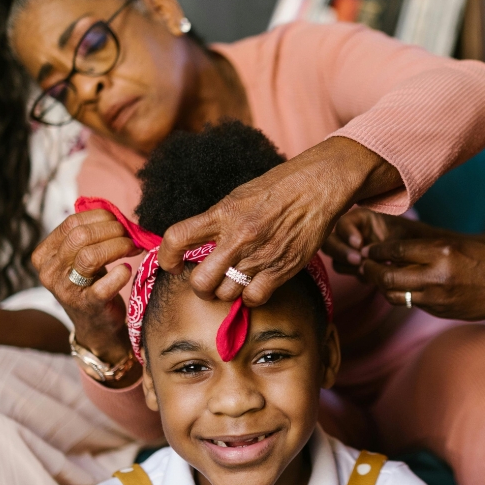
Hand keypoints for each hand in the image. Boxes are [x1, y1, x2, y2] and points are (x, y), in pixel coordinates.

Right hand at [32, 209, 140, 363]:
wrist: (97, 325)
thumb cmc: (92, 283)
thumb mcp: (82, 256)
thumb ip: (89, 233)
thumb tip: (109, 208)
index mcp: (45, 255)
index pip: (72, 223)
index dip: (101, 217)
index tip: (120, 221)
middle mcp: (49, 272)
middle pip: (81, 237)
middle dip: (112, 230)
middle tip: (131, 235)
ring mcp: (65, 290)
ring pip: (90, 256)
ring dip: (118, 246)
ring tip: (133, 248)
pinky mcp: (86, 306)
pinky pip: (103, 285)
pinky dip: (120, 274)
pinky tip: (127, 270)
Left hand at [157, 138, 398, 306]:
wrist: (317, 186)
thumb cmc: (279, 187)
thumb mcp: (239, 196)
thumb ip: (218, 221)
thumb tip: (198, 243)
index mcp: (222, 213)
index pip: (177, 238)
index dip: (167, 257)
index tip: (172, 264)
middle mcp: (237, 237)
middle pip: (201, 282)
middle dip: (199, 287)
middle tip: (206, 281)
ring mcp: (259, 256)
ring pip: (226, 294)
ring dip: (226, 292)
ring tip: (233, 281)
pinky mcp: (281, 269)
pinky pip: (254, 298)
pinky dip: (251, 297)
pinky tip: (254, 285)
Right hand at [323, 208, 437, 275]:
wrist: (422, 255)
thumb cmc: (414, 238)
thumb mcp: (404, 233)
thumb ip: (386, 241)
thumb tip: (371, 253)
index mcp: (361, 219)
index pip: (344, 223)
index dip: (347, 233)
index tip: (359, 244)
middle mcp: (351, 234)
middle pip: (330, 241)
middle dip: (341, 251)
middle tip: (358, 260)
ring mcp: (351, 251)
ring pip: (335, 259)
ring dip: (347, 265)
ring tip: (365, 269)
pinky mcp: (354, 266)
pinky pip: (347, 271)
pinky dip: (355, 274)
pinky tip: (370, 276)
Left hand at [360, 236, 484, 321]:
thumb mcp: (456, 245)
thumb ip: (425, 249)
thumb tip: (389, 253)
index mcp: (443, 252)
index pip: (396, 250)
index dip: (377, 251)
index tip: (368, 249)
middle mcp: (438, 277)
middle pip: (387, 277)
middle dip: (370, 271)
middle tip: (363, 264)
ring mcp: (438, 299)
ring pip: (394, 295)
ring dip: (381, 286)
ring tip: (377, 276)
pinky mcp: (439, 313)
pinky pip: (410, 304)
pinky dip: (401, 295)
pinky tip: (399, 287)